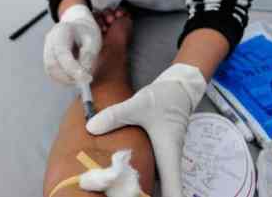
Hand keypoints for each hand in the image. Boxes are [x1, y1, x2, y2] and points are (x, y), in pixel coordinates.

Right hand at [43, 4, 101, 84]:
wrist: (78, 28)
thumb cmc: (87, 34)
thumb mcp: (94, 40)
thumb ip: (89, 55)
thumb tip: (83, 74)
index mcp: (61, 31)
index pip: (62, 53)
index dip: (73, 68)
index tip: (87, 78)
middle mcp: (49, 40)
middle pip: (52, 64)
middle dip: (69, 76)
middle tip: (86, 80)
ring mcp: (46, 50)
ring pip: (51, 71)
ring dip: (67, 79)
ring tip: (82, 76)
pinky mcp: (47, 59)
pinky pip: (53, 73)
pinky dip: (64, 78)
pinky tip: (75, 75)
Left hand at [86, 64, 206, 196]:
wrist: (180, 86)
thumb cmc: (165, 97)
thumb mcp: (139, 104)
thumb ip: (115, 115)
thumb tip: (91, 127)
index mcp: (168, 153)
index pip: (174, 188)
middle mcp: (169, 159)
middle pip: (165, 189)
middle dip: (147, 196)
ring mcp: (165, 156)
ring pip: (158, 181)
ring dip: (143, 190)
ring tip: (122, 194)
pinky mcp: (160, 151)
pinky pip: (153, 170)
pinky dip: (140, 178)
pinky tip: (123, 180)